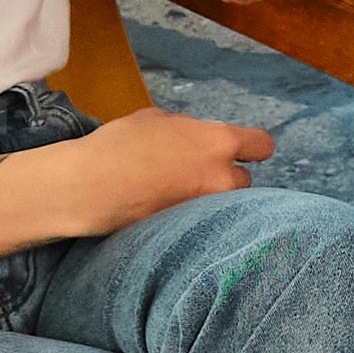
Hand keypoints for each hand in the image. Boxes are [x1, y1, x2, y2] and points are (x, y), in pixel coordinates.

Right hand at [60, 108, 273, 232]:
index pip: (262, 145)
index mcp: (217, 142)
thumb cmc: (120, 145)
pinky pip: (203, 224)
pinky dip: (193, 219)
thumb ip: (186, 128)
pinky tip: (167, 209)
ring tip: (180, 193)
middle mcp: (221, 178)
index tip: (244, 149)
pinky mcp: (190, 233)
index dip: (253, 146)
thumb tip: (192, 135)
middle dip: (226, 176)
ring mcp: (207, 210)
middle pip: (245, 180)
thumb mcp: (156, 119)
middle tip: (198, 173)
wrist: (91, 187)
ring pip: (226, 205)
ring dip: (212, 200)